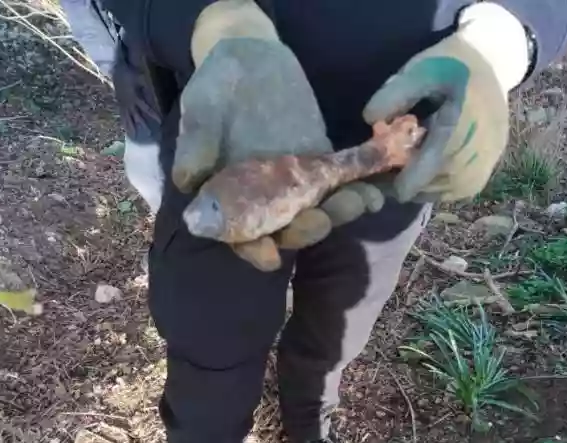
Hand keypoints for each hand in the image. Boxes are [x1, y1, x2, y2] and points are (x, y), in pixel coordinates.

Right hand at [175, 0, 346, 269]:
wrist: (248, 60)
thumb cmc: (214, 89)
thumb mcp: (201, 107)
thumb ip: (196, 142)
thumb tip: (188, 178)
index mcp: (228, 198)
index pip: (241, 235)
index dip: (254, 249)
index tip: (270, 257)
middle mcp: (264, 200)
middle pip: (287, 229)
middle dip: (306, 230)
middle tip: (321, 220)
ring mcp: (296, 185)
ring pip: (319, 210)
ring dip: (341, 212)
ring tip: (360, 201)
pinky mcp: (321, 163)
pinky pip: (342, 182)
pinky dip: (359, 187)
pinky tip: (378, 188)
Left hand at [361, 34, 510, 202]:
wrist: (493, 62)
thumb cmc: (452, 64)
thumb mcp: (422, 69)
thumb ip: (395, 93)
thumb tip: (369, 120)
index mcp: (461, 124)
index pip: (427, 167)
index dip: (399, 178)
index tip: (376, 174)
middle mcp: (478, 151)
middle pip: (432, 185)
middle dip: (405, 181)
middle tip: (384, 169)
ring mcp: (487, 163)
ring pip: (444, 192)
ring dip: (421, 185)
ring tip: (403, 167)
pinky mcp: (490, 168)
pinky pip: (459, 190)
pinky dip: (438, 184)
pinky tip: (425, 167)